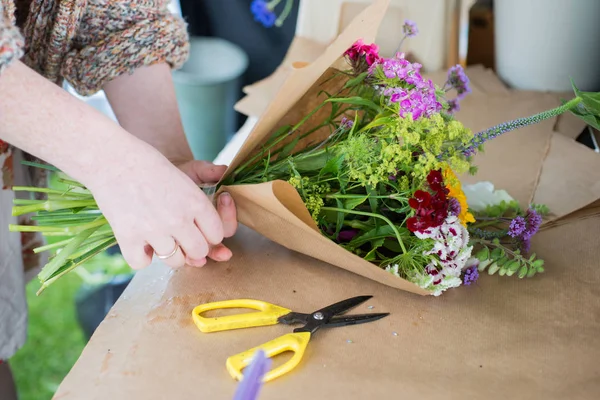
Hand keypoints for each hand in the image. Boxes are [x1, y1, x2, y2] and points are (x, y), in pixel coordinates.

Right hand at [87, 141, 234, 269]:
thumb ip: (201, 201)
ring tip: (160, 239)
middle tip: (182, 239)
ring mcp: (154, 230)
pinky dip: (141, 257)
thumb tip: (220, 208)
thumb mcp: (185, 174)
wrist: (110, 157)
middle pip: (200, 252)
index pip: (218, 234)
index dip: (210, 235)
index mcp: (195, 201)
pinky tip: (140, 243)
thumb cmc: (147, 163)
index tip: (202, 232)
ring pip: (175, 261)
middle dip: (194, 248)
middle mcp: (178, 219)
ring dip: (170, 253)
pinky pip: (142, 263)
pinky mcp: (128, 237)